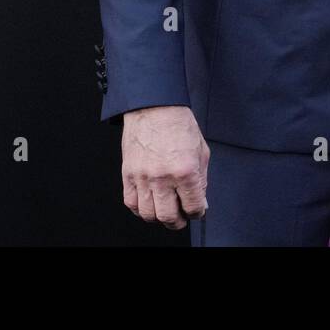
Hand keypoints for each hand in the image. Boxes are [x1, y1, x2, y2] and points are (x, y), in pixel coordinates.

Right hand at [121, 105, 208, 229]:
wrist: (154, 107)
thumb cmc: (178, 124)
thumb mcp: (201, 150)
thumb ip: (202, 179)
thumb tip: (200, 201)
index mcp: (185, 170)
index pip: (193, 206)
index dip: (197, 213)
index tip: (197, 211)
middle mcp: (163, 177)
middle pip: (169, 217)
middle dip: (178, 222)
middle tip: (181, 217)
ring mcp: (143, 177)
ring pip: (148, 214)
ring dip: (159, 218)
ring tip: (165, 212)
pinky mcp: (127, 174)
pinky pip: (131, 203)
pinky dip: (140, 210)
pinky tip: (149, 205)